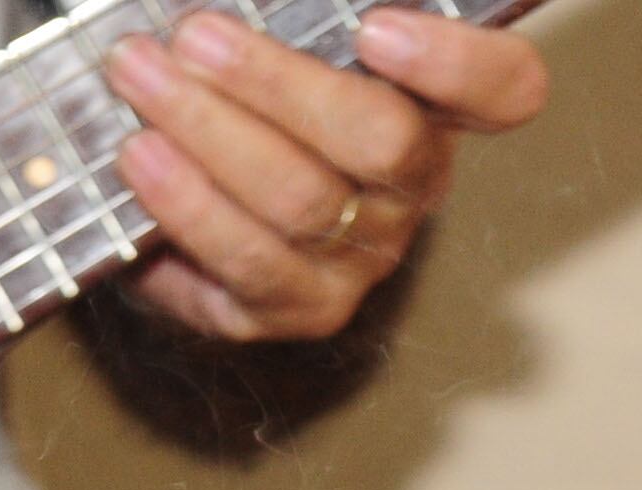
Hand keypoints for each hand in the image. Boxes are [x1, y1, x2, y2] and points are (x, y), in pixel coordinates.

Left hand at [103, 8, 549, 343]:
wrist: (180, 182)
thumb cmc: (239, 81)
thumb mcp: (279, 30)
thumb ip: (292, 6)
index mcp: (432, 102)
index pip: (503, 87)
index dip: (457, 62)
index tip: (376, 29)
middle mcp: (412, 187)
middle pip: (384, 142)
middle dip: (278, 83)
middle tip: (195, 37)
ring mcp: (361, 256)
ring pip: (304, 201)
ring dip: (209, 131)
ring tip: (138, 77)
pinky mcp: (298, 308)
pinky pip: (249, 264)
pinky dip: (186, 205)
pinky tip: (138, 156)